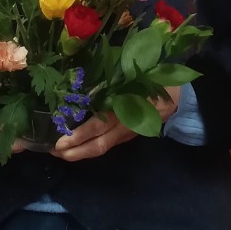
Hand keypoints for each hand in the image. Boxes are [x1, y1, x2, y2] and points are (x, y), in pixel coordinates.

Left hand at [51, 87, 179, 161]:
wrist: (177, 97)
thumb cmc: (150, 80)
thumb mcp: (132, 76)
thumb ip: (110, 80)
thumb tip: (78, 81)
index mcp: (124, 109)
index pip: (98, 127)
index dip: (79, 136)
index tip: (59, 142)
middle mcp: (124, 125)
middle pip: (97, 145)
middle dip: (74, 152)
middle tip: (53, 151)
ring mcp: (126, 133)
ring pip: (101, 148)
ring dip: (80, 153)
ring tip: (60, 152)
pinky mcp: (127, 136)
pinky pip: (106, 144)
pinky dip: (89, 148)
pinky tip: (75, 147)